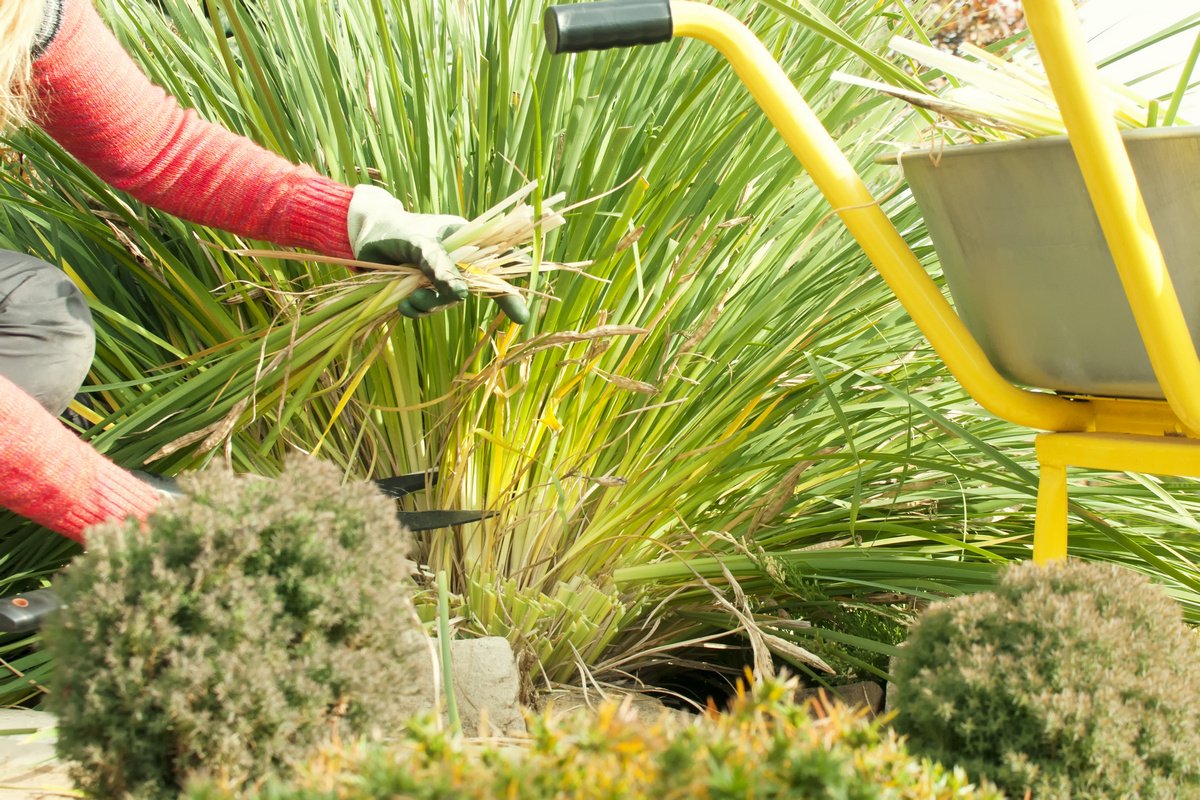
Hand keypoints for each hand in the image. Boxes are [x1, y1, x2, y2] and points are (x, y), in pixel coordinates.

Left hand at [346, 185, 528, 322]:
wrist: (364, 235)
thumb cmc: (395, 229)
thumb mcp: (418, 242)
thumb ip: (440, 265)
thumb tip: (463, 293)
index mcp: (466, 240)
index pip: (495, 265)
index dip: (508, 291)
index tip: (522, 317)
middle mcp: (457, 260)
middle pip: (469, 289)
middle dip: (448, 300)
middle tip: (420, 302)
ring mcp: (440, 276)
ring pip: (446, 302)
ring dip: (428, 306)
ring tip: (408, 301)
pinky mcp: (423, 289)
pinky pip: (428, 308)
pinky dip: (417, 310)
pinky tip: (403, 304)